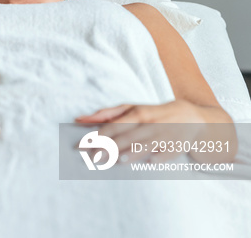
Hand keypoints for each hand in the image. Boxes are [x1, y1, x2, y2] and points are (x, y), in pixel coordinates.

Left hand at [75, 100, 235, 163]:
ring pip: (143, 146)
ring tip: (116, 160)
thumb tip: (81, 119)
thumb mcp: (132, 109)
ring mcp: (162, 137)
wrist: (190, 118)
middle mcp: (148, 124)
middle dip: (108, 148)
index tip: (82, 145)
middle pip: (125, 138)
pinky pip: (162, 155)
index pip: (112, 126)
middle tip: (92, 158)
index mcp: (136, 113)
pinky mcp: (174, 148)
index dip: (96, 136)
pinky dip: (154, 159)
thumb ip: (107, 114)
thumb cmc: (153, 114)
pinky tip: (146, 163)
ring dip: (129, 153)